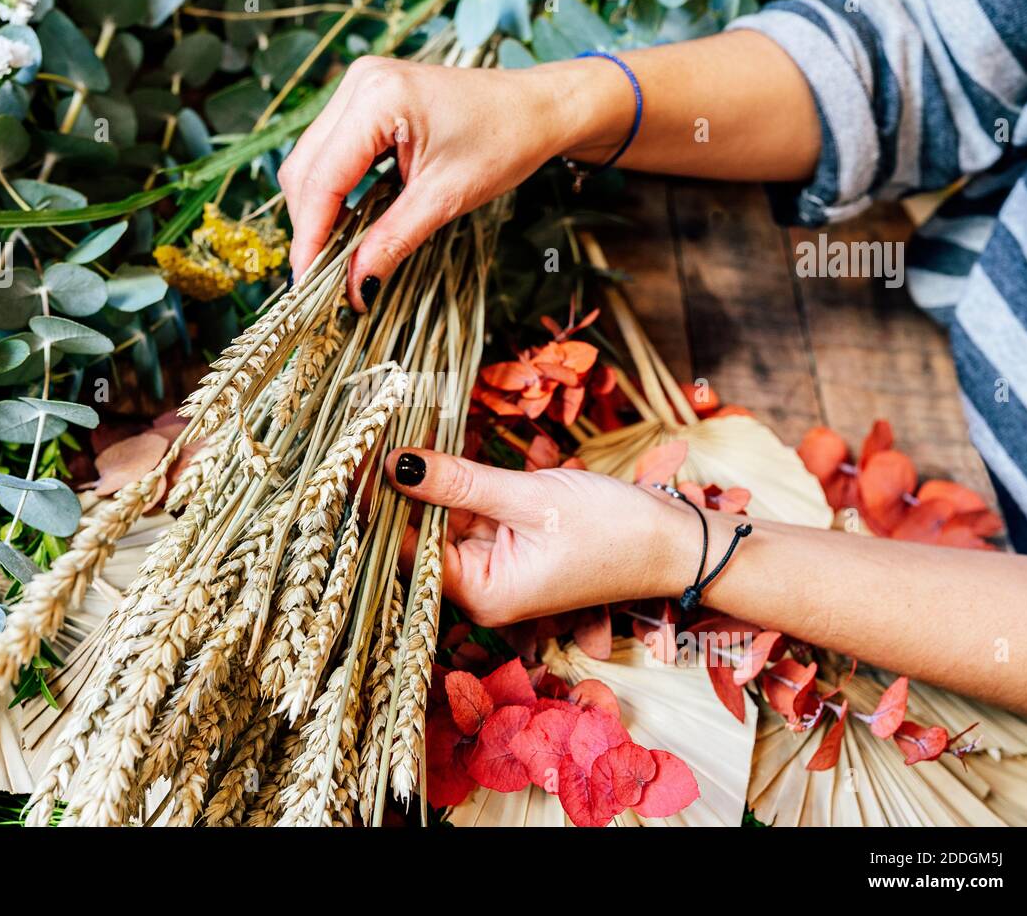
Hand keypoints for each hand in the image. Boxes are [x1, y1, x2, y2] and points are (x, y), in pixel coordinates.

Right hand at [278, 56, 631, 309]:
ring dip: (318, 211)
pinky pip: (331, 152)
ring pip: (312, 161)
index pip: (322, 178)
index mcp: (377, 98)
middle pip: (306, 169)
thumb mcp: (446, 198)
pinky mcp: (366, 99)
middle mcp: (359, 83)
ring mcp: (359, 87)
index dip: (311, 236)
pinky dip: (333, 192)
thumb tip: (355, 287)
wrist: (537, 108)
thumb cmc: (505, 140)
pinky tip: (346, 225)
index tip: (310, 284)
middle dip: (310, 227)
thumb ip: (392, 241)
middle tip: (322, 279)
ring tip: (334, 257)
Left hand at [385, 447, 677, 626]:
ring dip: (433, 479)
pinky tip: (455, 448)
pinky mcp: (511, 543)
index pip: (406, 551)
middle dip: (402, 487)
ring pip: (444, 518)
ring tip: (400, 433)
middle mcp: (481, 589)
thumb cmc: (614, 531)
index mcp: (482, 594)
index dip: (377, 507)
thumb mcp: (529, 499)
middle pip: (421, 535)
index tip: (350, 462)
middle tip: (374, 434)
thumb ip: (460, 482)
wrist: (675, 542)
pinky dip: (464, 481)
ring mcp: (496, 566)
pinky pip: (473, 511)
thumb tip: (396, 464)